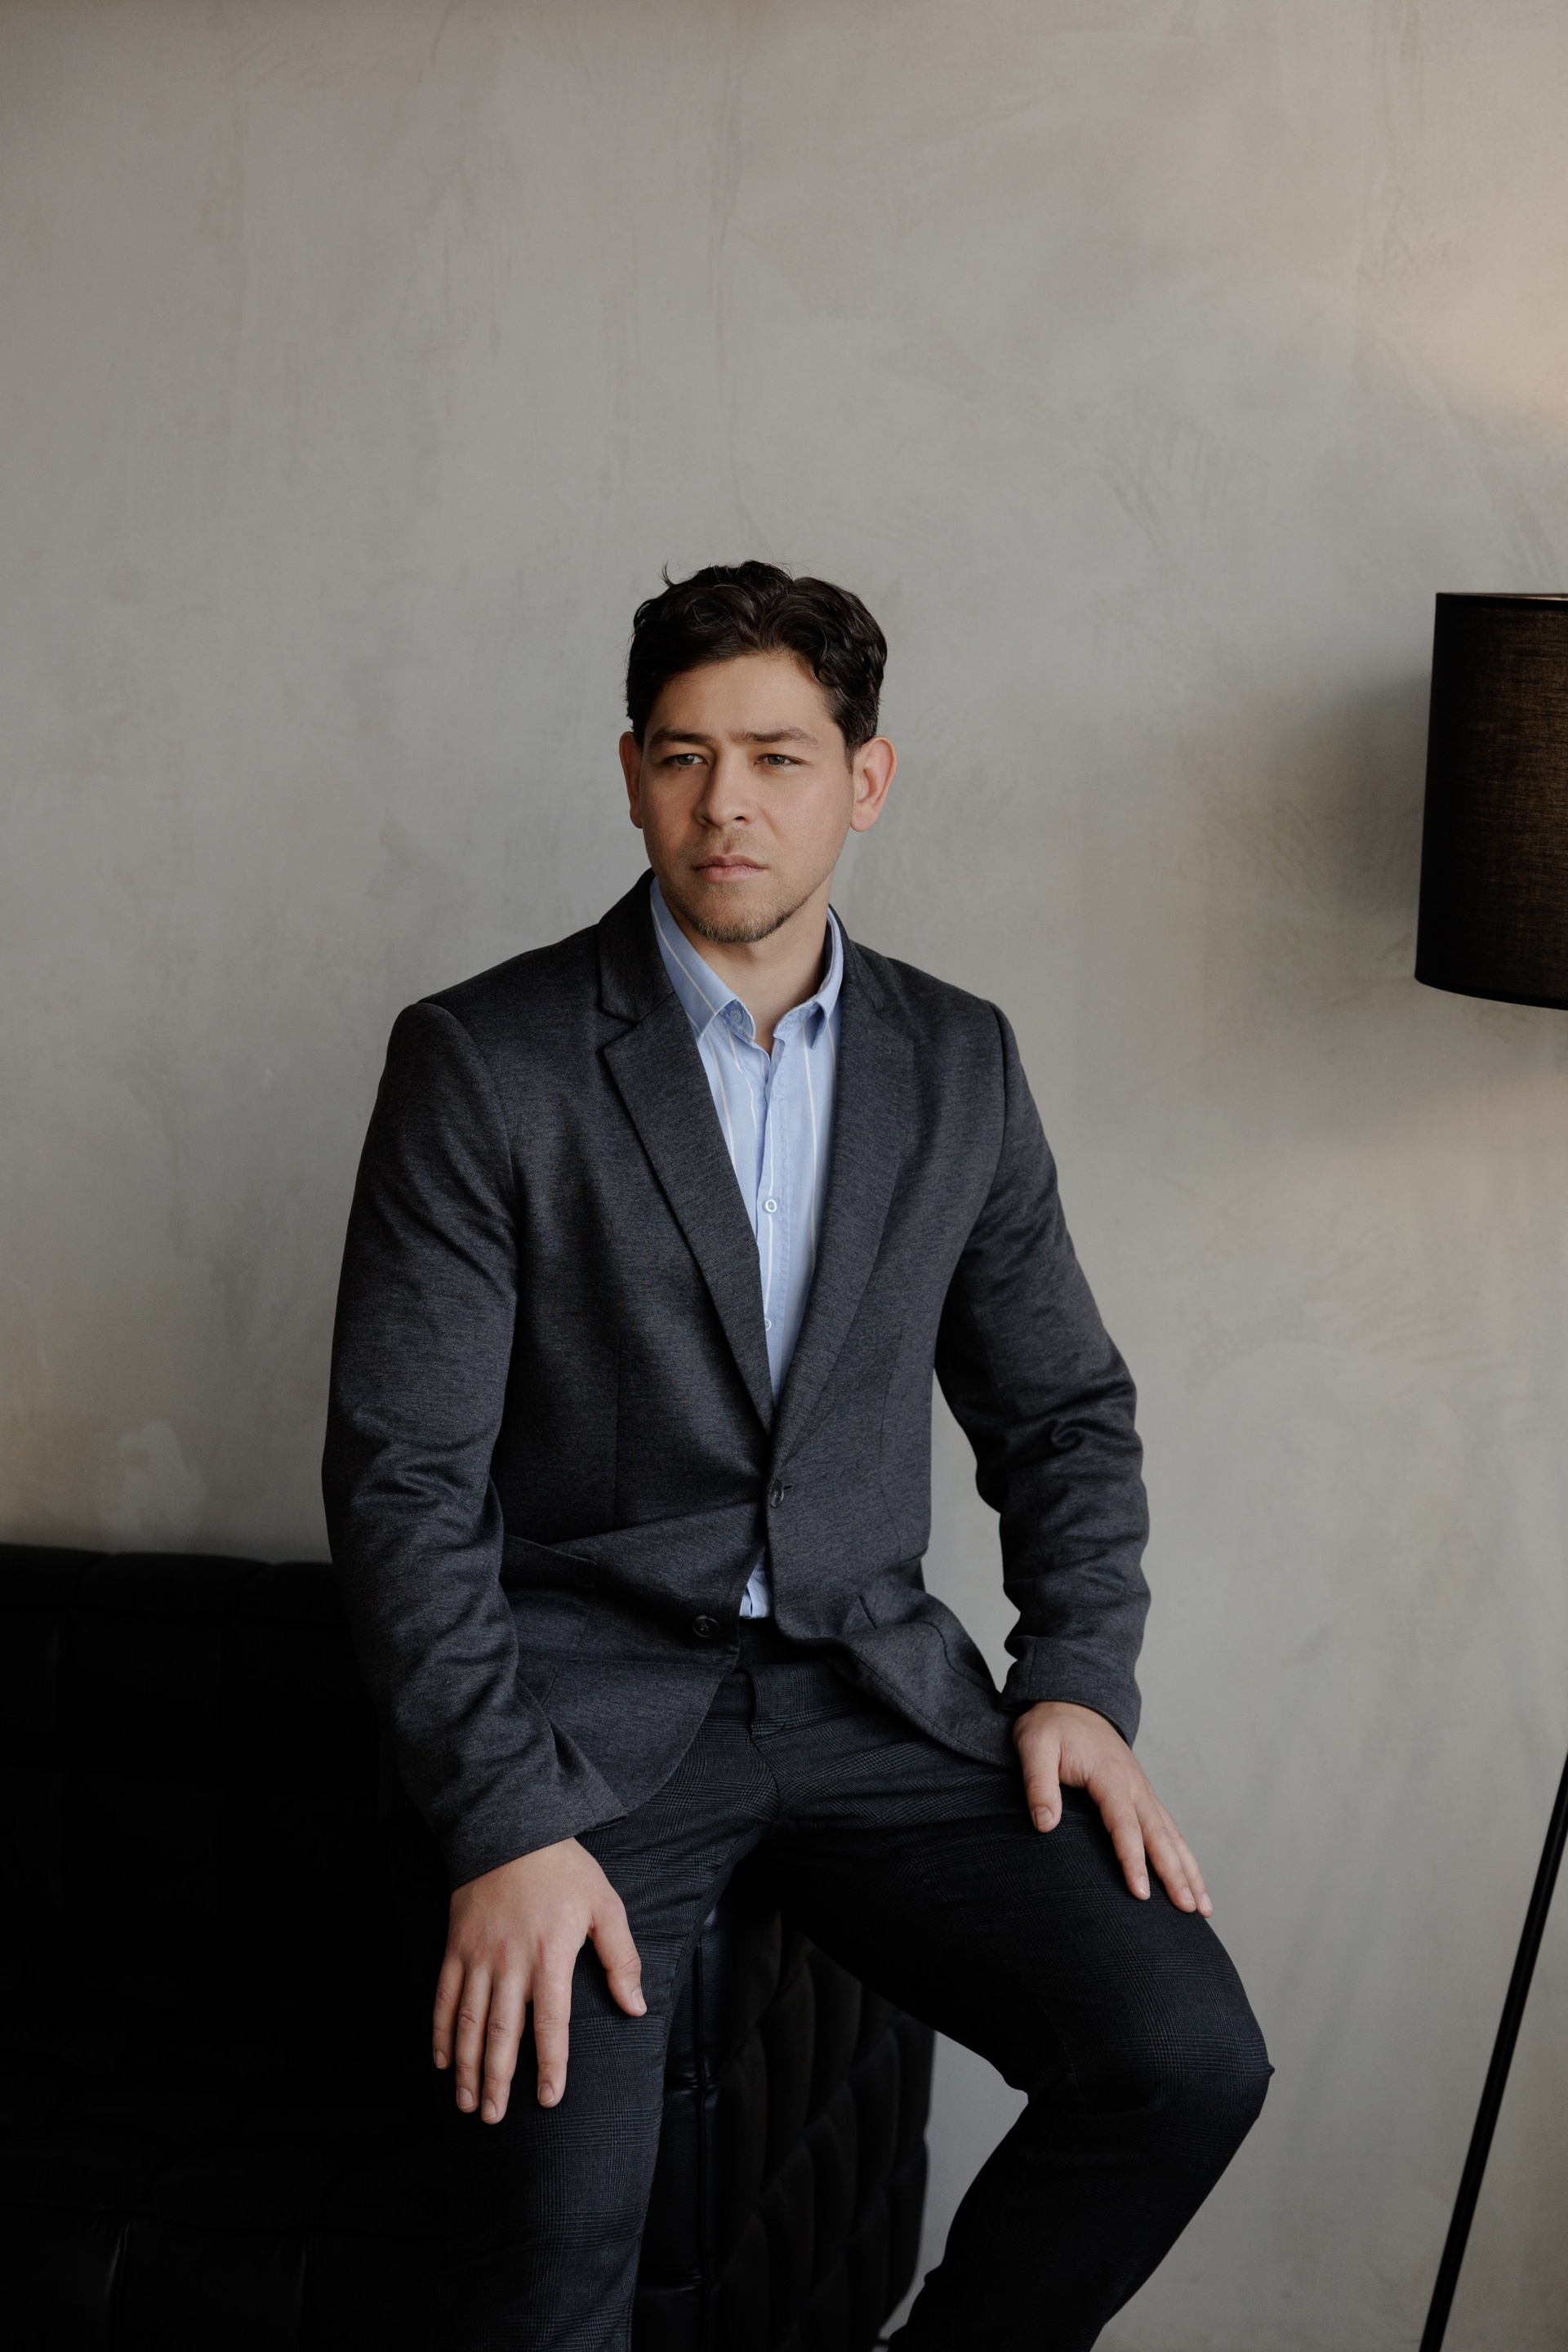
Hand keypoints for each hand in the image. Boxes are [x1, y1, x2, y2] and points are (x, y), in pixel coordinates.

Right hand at [432, 1838, 645, 2120]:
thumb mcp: (605, 1904)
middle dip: (497, 2080)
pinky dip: (441, 2031)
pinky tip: (442, 2060)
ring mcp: (479, 1956)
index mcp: (551, 1955)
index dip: (550, 2064)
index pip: (552, 2023)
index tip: (549, 2097)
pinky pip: (445, 1996)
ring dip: (467, 2066)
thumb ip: (620, 1958)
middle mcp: (511, 1962)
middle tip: (494, 2117)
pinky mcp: (456, 1947)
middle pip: (502, 2033)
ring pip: (470, 2022)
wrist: (510, 1827)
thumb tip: (635, 2006)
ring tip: (467, 2103)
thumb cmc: (563, 1869)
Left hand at [1013, 1700, 1211, 1915]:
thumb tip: (1044, 1824)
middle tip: (1189, 1910)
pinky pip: (1169, 1828)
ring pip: (1172, 1835)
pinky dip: (1184, 1855)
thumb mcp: (1033, 1746)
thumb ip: (1038, 1784)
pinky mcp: (1143, 1795)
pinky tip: (1193, 1880)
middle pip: (1159, 1835)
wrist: (1070, 1702)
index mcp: (1110, 1775)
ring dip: (1190, 1870)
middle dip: (1176, 1874)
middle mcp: (1134, 1785)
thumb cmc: (1050, 1726)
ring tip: (1204, 1909)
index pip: (1124, 1824)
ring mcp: (1143, 1790)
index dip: (1133, 1860)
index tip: (1142, 1894)